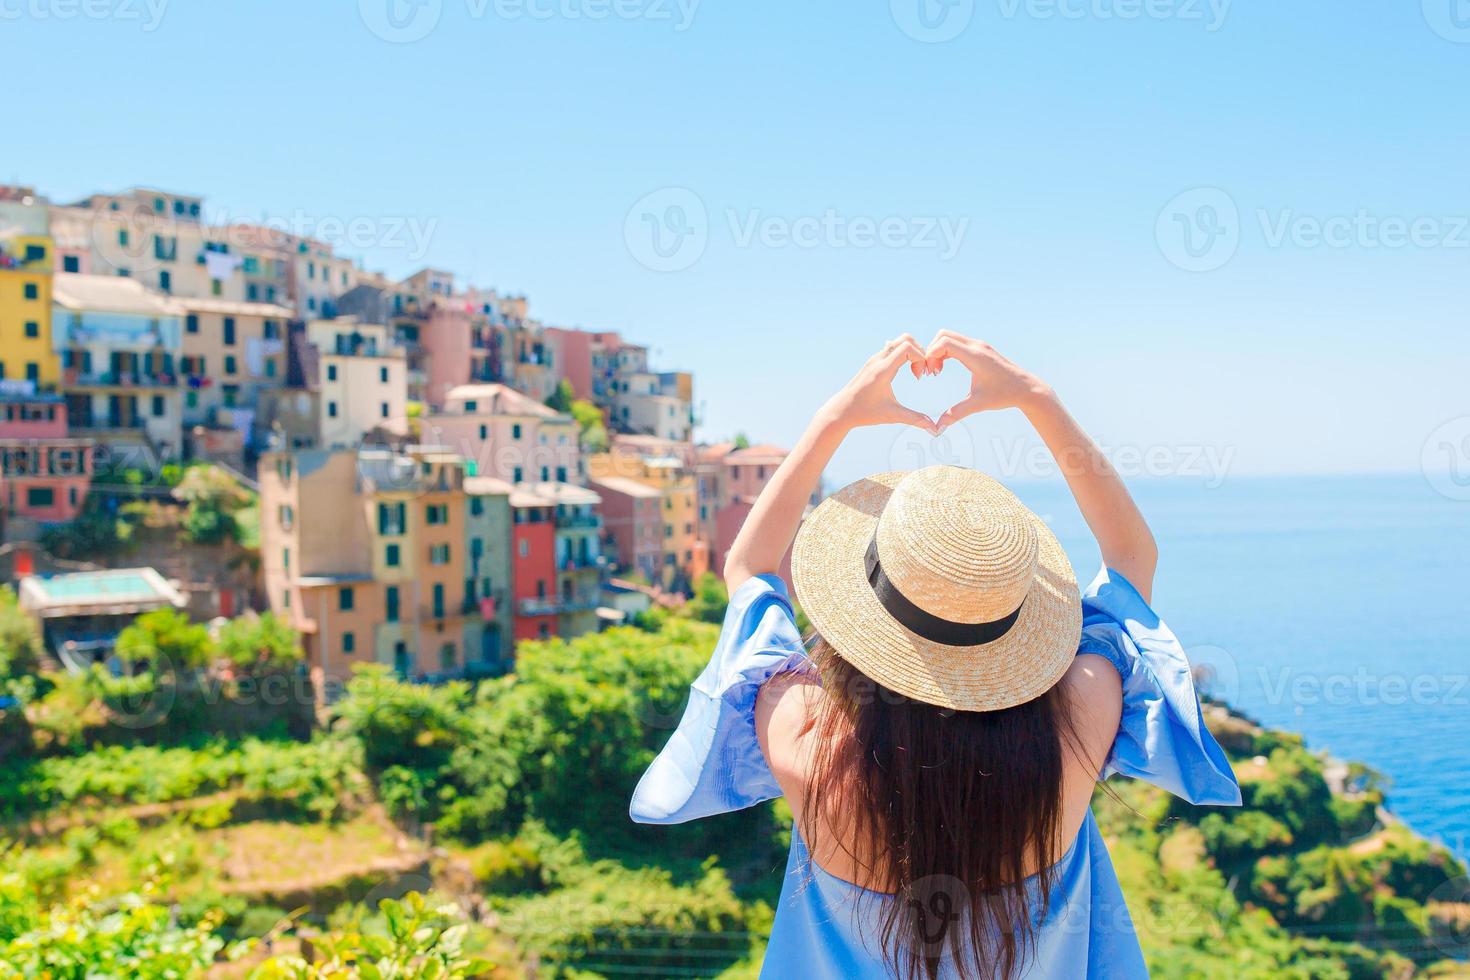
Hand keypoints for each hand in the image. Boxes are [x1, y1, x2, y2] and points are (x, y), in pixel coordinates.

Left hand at [821, 334, 938, 433]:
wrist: (842, 410)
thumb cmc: (865, 413)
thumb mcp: (892, 416)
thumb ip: (914, 419)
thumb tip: (934, 429)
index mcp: (882, 371)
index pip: (907, 348)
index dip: (921, 357)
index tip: (921, 376)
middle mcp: (878, 360)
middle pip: (905, 339)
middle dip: (920, 351)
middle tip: (921, 371)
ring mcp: (875, 358)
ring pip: (899, 341)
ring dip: (912, 352)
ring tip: (915, 372)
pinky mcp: (874, 361)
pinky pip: (893, 347)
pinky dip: (904, 354)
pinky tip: (906, 371)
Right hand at [924, 331, 1051, 429]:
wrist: (1026, 388)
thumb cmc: (1004, 395)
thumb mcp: (978, 404)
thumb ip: (956, 413)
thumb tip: (938, 428)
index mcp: (975, 356)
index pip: (944, 343)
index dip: (930, 355)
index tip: (930, 373)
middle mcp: (977, 346)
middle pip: (943, 335)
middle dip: (931, 351)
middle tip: (930, 372)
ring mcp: (979, 345)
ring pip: (949, 337)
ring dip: (938, 351)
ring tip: (936, 371)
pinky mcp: (980, 348)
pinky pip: (957, 343)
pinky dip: (946, 352)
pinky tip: (944, 368)